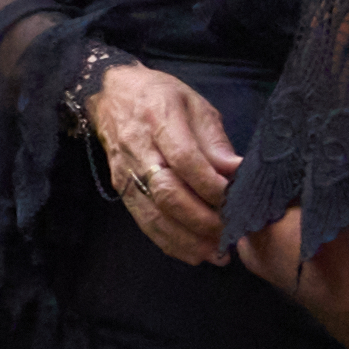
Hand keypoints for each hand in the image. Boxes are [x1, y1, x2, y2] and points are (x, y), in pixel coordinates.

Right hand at [85, 62, 237, 269]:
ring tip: (215, 253)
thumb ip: (215, 141)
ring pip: (153, 213)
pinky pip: (143, 221)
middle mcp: (138, 148)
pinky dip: (168, 241)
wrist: (110, 94)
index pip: (184, 159)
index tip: (233, 199)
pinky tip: (192, 253)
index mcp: (160, 118)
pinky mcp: (121, 188)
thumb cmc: (160, 96)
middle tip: (229, 233)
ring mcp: (126, 172)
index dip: (210, 184)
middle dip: (201, 219)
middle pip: (167, 192)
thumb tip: (238, 173)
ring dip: (185, 238)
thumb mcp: (195, 104)